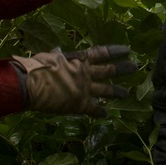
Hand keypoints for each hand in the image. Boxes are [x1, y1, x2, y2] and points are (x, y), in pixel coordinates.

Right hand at [10, 45, 136, 116]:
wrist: (30, 84)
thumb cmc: (36, 67)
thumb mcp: (49, 57)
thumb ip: (58, 56)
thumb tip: (58, 51)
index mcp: (79, 59)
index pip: (102, 52)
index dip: (115, 51)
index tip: (127, 50)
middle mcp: (86, 73)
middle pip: (109, 70)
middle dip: (123, 69)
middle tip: (135, 68)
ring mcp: (85, 89)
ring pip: (106, 90)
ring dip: (117, 91)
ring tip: (126, 93)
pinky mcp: (80, 104)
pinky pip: (94, 109)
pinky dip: (100, 112)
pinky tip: (105, 114)